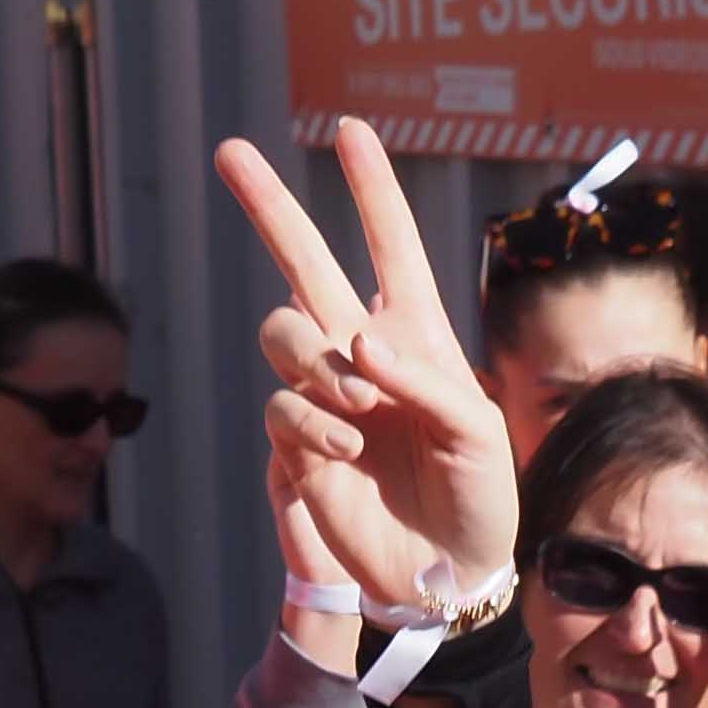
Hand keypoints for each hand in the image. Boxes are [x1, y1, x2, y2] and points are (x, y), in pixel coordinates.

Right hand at [217, 119, 520, 624]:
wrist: (439, 576)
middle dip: (269, 204)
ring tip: (360, 418)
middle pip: (303, 262)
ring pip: (283, 334)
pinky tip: (348, 456)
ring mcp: (321, 398)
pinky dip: (314, 427)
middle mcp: (359, 355)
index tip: (348, 130)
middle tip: (229, 152)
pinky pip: (279, 408)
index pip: (390, 245)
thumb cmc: (477, 499)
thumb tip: (360, 343)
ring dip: (319, 368)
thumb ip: (425, 379)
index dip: (370, 187)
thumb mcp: (478, 432)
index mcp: (414, 335)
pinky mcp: (293, 447)